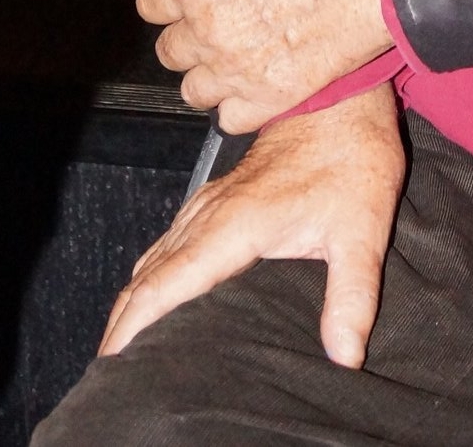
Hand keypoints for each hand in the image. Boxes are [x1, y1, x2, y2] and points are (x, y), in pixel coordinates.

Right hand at [100, 85, 405, 365]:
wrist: (345, 97)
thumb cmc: (353, 156)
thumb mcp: (362, 230)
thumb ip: (353, 294)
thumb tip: (345, 356)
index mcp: (234, 226)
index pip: (163, 285)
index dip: (132, 329)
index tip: (111, 366)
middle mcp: (211, 212)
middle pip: (145, 277)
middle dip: (121, 326)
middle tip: (110, 375)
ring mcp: (211, 201)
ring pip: (153, 258)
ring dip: (133, 302)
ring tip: (123, 349)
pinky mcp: (219, 196)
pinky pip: (170, 242)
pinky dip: (151, 276)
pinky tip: (156, 297)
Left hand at [139, 0, 391, 130]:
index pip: (151, 3)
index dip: (169, 3)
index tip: (182, 3)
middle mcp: (207, 30)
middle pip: (169, 51)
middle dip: (192, 41)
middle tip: (221, 32)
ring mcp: (235, 70)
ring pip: (193, 91)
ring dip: (212, 78)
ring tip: (241, 64)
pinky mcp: (268, 100)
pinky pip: (228, 119)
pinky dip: (241, 107)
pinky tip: (262, 87)